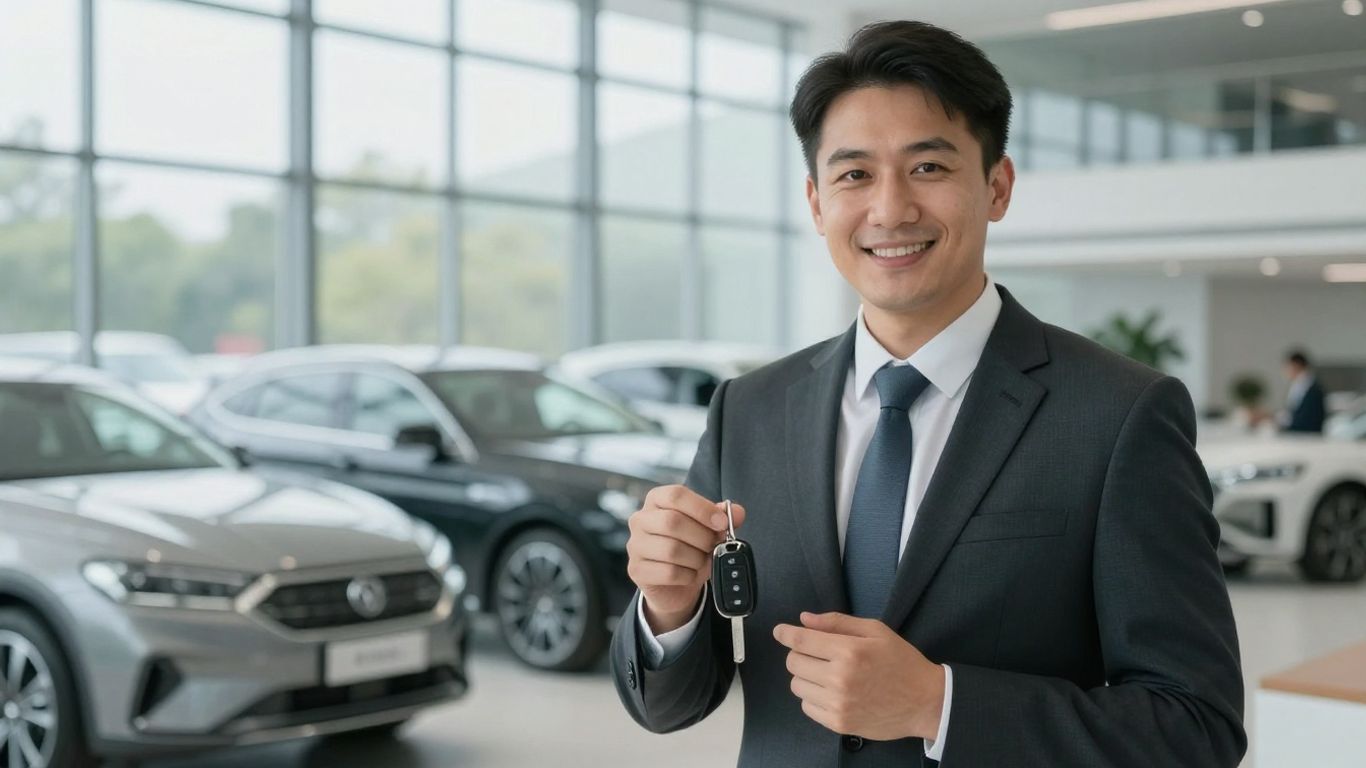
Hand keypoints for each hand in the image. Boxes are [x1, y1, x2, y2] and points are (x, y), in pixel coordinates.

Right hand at [625, 485, 745, 632]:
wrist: (675, 584)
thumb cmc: (690, 548)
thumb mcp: (709, 529)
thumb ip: (722, 517)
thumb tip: (737, 512)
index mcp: (657, 500)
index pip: (676, 495)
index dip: (702, 508)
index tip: (722, 523)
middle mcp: (641, 519)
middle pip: (672, 522)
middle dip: (702, 537)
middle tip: (713, 545)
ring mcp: (635, 545)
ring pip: (671, 549)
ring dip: (696, 558)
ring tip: (701, 560)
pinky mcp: (636, 569)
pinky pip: (669, 572)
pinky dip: (688, 575)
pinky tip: (689, 573)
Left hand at [774, 612, 945, 741]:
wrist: (925, 702)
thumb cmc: (901, 662)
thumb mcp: (876, 631)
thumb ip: (837, 623)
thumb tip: (804, 619)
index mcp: (849, 651)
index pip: (801, 641)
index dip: (785, 633)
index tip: (779, 631)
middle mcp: (840, 678)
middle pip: (794, 662)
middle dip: (801, 654)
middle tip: (819, 654)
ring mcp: (838, 704)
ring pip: (797, 685)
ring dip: (806, 677)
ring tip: (827, 674)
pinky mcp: (839, 724)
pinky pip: (807, 707)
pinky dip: (813, 697)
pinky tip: (832, 692)